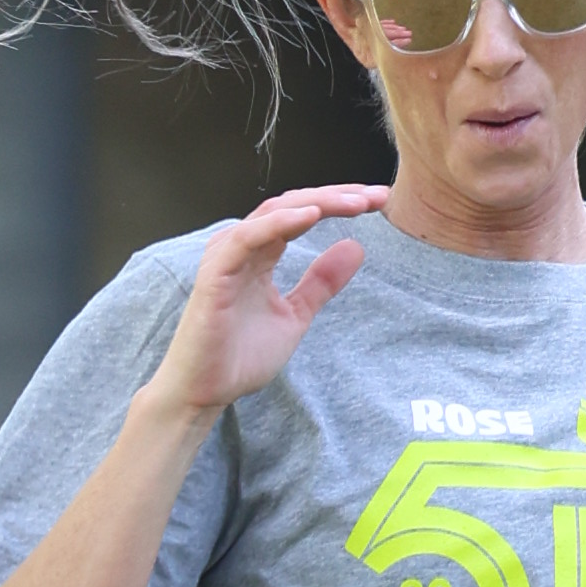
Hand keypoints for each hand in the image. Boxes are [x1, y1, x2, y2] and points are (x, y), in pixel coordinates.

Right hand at [142, 185, 395, 423]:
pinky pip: (248, 237)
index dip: (340, 204)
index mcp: (260, 252)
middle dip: (337, 196)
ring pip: (275, 213)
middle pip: (293, 205)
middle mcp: (243, 246)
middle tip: (377, 195)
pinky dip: (279, 223)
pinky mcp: (216, 272)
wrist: (206, 390)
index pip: (303, 214)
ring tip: (354, 202)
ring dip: (316, 203)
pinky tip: (311, 215)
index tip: (379, 202)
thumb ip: (321, 283)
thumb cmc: (240, 355)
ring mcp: (228, 255)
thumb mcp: (296, 315)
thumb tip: (355, 246)